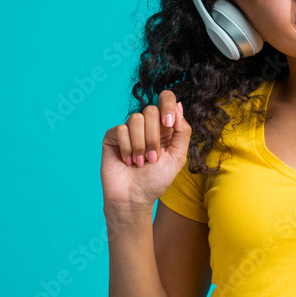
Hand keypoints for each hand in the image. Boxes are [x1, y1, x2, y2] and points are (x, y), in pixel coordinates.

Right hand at [100, 91, 190, 213]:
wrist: (134, 198)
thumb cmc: (156, 180)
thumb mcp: (177, 157)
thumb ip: (182, 132)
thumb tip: (179, 106)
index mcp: (164, 126)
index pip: (166, 98)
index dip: (168, 105)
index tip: (168, 124)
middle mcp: (147, 125)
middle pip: (150, 110)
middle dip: (153, 138)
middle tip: (152, 158)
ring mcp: (129, 129)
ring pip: (135, 118)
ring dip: (140, 145)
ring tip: (140, 162)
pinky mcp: (113, 136)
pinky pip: (121, 130)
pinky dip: (127, 148)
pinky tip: (127, 161)